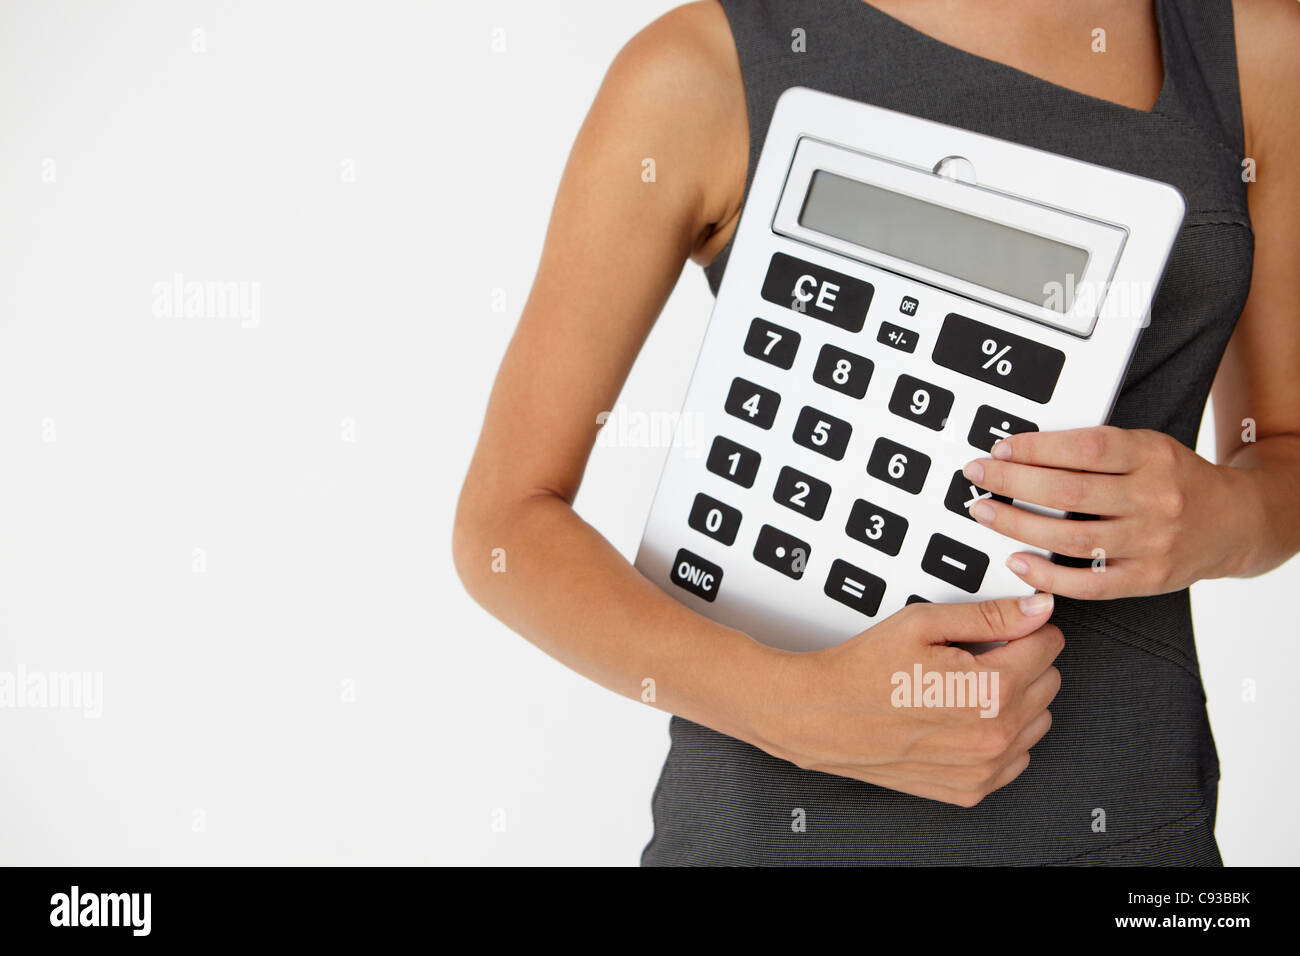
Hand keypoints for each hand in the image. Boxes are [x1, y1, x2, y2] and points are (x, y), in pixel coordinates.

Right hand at [753, 594, 1062, 806]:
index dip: (1025, 628)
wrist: (820, 716)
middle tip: (975, 655)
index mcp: (990, 689)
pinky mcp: (970, 789)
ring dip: (1015, 701)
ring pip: (1037, 721)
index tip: (1003, 627)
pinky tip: (963, 719)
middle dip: (1022, 662)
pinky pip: (1015, 759)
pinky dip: (999, 737)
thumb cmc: (862, 670)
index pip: (1048, 645)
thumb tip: (1037, 609)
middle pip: (1049, 682)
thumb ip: (990, 614)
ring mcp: (983, 768)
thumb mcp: (923, 622)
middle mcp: (994, 735)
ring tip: (965, 687)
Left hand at [962, 426, 1248, 599]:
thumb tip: (1025, 452)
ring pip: (1073, 538)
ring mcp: (1151, 542)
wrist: (1236, 522)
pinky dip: (1048, 574)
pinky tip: (1018, 560)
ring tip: (987, 513)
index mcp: (1152, 456)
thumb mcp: (1147, 447)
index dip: (1037, 448)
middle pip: (1071, 492)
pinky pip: (1089, 583)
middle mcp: (1154, 499)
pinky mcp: (1147, 579)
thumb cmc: (1177, 480)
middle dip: (1014, 482)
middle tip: (979, 476)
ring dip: (1019, 525)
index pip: (1086, 448)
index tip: (1001, 449)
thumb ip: (1096, 449)